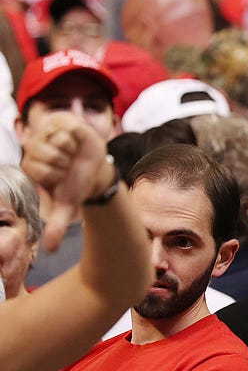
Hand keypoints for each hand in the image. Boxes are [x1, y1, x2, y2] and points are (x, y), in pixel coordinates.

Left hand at [19, 113, 112, 252]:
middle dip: (65, 162)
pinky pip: (68, 127)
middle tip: (69, 164)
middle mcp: (33, 148)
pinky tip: (77, 139)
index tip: (62, 177)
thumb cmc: (77, 184)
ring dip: (72, 149)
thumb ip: (57, 226)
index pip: (37, 168)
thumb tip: (50, 250)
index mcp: (30, 167)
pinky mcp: (60, 119)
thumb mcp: (67, 205)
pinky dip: (77, 134)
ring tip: (73, 151)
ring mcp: (45, 132)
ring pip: (57, 140)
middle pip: (47, 154)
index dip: (55, 174)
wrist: (95, 167)